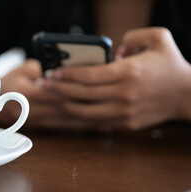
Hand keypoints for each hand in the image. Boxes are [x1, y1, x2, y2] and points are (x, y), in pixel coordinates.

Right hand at [0, 60, 101, 129]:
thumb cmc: (6, 85)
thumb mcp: (19, 70)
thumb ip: (39, 69)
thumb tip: (58, 72)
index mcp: (26, 95)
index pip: (54, 92)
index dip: (73, 91)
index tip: (93, 89)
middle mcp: (33, 111)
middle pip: (65, 109)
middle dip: (88, 108)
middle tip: (110, 105)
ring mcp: (38, 122)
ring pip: (67, 121)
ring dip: (89, 121)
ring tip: (110, 119)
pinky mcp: (43, 127)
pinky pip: (65, 128)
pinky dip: (82, 127)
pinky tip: (97, 127)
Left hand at [45, 27, 190, 130]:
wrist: (187, 95)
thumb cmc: (171, 65)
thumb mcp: (158, 38)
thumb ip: (132, 37)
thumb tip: (112, 53)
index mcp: (128, 72)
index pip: (88, 75)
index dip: (67, 74)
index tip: (54, 72)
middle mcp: (123, 94)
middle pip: (81, 94)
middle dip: (59, 89)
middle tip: (45, 85)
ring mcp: (123, 112)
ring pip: (85, 112)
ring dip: (66, 105)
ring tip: (54, 98)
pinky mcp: (125, 124)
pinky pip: (97, 120)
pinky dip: (82, 115)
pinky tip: (72, 109)